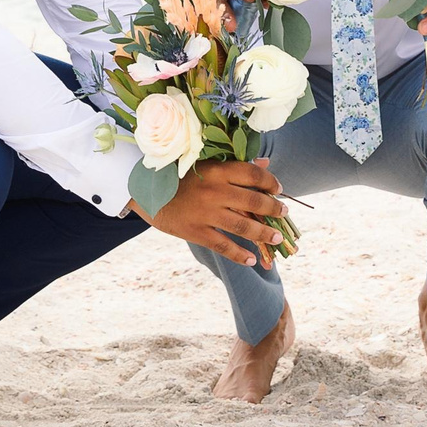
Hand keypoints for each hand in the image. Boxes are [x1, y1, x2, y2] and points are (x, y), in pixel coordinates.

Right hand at [135, 158, 285, 266]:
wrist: (143, 191)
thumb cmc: (177, 176)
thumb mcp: (206, 165)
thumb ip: (236, 166)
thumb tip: (266, 166)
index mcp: (218, 170)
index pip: (254, 175)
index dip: (271, 183)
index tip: (278, 189)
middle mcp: (215, 191)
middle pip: (254, 202)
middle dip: (274, 210)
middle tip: (284, 214)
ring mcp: (206, 213)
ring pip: (244, 226)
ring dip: (264, 235)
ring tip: (275, 239)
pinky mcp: (195, 232)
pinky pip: (223, 246)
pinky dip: (239, 255)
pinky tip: (251, 260)